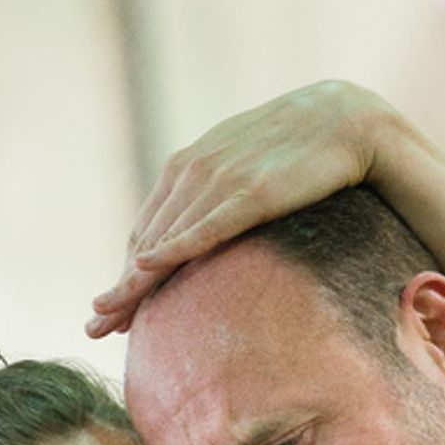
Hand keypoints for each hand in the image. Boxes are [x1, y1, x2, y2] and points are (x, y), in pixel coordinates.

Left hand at [87, 80, 387, 335]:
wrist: (347, 119)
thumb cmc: (303, 151)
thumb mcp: (250, 169)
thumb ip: (223, 195)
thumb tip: (211, 230)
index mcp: (192, 166)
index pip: (150, 227)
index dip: (128, 270)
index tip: (112, 307)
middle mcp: (196, 171)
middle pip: (147, 239)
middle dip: (121, 286)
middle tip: (96, 326)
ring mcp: (221, 180)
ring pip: (164, 238)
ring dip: (133, 280)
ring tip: (110, 318)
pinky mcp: (251, 192)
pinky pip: (203, 227)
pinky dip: (171, 248)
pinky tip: (145, 269)